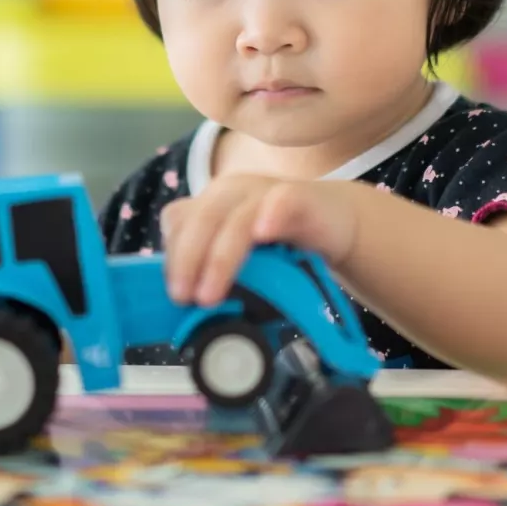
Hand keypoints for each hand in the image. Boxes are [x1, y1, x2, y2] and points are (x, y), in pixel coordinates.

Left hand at [160, 175, 357, 306]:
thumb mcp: (242, 260)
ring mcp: (266, 191)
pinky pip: (283, 201)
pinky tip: (263, 234)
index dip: (171, 255)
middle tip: (184, 299)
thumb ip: (216, 275)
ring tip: (211, 294)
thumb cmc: (281, 245)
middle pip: (200, 220)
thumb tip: (189, 314)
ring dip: (219, 259)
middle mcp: (232, 192)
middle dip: (186, 261)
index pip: (178, 220)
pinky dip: (272, 215)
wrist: (335, 223)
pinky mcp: (302, 197)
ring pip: (236, 220)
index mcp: (211, 203)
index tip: (175, 293)